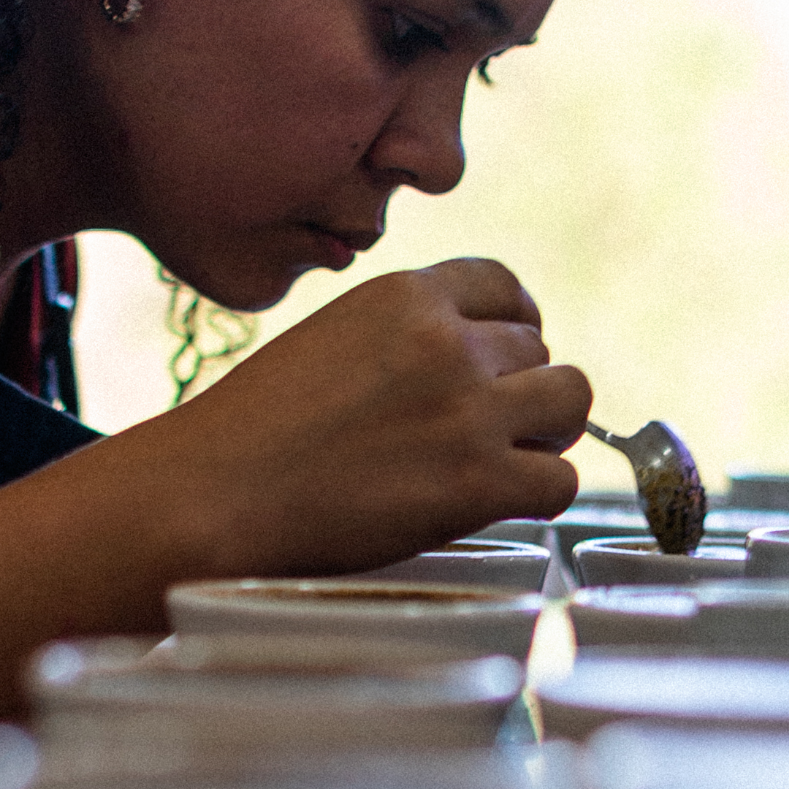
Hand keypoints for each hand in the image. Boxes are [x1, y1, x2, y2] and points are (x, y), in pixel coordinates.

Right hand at [117, 257, 589, 577]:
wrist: (217, 492)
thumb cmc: (256, 428)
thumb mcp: (333, 338)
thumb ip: (404, 334)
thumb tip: (471, 357)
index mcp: (405, 295)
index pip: (504, 286)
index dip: (515, 324)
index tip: (508, 356)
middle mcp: (447, 341)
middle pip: (540, 350)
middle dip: (520, 389)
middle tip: (485, 428)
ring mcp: (469, 410)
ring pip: (571, 401)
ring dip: (546, 432)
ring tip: (505, 459)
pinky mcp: (479, 482)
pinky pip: (560, 481)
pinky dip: (539, 494)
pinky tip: (500, 502)